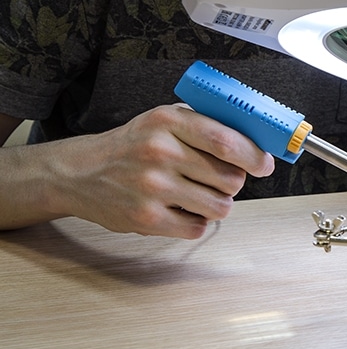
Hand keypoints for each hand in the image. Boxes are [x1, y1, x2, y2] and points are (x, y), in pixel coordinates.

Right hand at [47, 104, 274, 237]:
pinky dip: (196, 221)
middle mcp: (159, 152)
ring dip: (218, 203)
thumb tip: (257, 142)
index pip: (226, 141)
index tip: (264, 164)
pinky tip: (181, 208)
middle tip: (220, 178)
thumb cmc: (132, 145)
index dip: (254, 156)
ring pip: (220, 206)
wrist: (79, 173)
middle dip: (234, 181)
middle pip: (230, 177)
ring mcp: (152, 187)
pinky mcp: (146, 218)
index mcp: (168, 121)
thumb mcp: (165, 120)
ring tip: (199, 194)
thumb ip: (207, 125)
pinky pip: (198, 227)